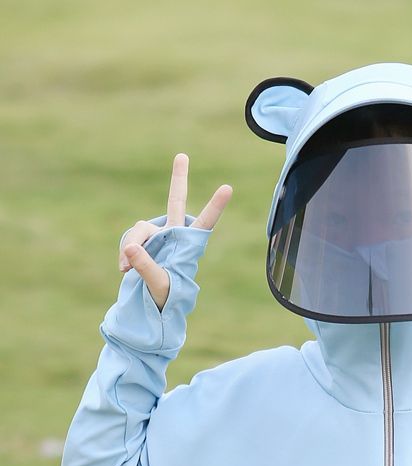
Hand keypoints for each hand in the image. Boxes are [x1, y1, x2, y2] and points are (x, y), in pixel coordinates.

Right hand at [119, 153, 232, 310]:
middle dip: (178, 179)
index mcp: (189, 246)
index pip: (204, 223)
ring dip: (132, 246)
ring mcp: (157, 236)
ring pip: (141, 228)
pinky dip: (124, 252)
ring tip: (125, 270)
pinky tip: (123, 270)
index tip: (228, 188)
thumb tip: (131, 246)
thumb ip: (146, 266)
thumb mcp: (158, 285)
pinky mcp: (142, 241)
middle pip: (176, 202)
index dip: (215, 206)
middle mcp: (174, 235)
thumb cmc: (165, 297)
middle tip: (182, 155)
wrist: (151, 305)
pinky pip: (130, 238)